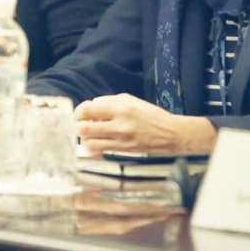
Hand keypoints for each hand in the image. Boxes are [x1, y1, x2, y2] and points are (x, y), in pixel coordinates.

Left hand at [74, 93, 216, 153]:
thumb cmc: (151, 114)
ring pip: (89, 142)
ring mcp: (120, 139)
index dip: (79, 112)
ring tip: (90, 134)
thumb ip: (109, 101)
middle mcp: (119, 123)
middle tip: (82, 124)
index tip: (81, 113)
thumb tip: (90, 106)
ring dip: (85, 138)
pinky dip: (93, 147)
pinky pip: (99, 151)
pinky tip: (97, 142)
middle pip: (84, 128)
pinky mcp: (122, 150)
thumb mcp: (131, 100)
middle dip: (79, 126)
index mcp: (121, 107)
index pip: (88, 109)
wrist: (170, 134)